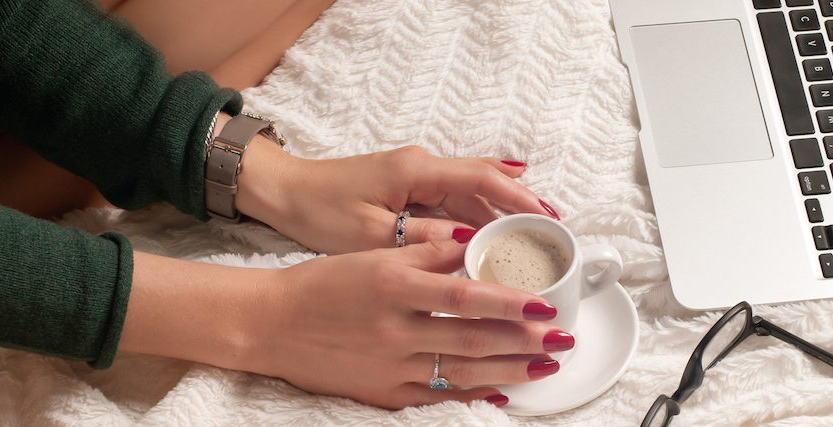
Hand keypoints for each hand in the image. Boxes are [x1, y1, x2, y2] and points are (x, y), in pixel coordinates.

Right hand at [119, 239, 573, 408]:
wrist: (271, 324)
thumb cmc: (322, 283)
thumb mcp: (374, 255)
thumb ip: (427, 252)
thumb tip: (474, 245)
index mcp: (394, 286)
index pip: (465, 296)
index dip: (509, 303)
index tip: (544, 304)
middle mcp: (396, 330)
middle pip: (473, 339)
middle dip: (524, 342)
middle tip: (562, 340)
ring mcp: (391, 366)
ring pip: (462, 371)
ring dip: (510, 371)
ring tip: (545, 367)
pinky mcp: (383, 392)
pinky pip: (436, 396)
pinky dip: (471, 394)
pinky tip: (501, 392)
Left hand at [235, 134, 558, 253]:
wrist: (282, 190)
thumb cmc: (317, 209)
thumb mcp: (368, 234)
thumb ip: (420, 240)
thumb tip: (468, 243)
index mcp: (414, 171)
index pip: (481, 178)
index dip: (518, 199)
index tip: (547, 219)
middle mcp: (421, 165)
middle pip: (485, 181)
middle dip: (522, 204)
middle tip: (554, 230)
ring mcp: (416, 174)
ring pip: (472, 189)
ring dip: (503, 209)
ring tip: (536, 234)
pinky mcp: (408, 186)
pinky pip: (455, 196)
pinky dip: (480, 211)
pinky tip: (498, 227)